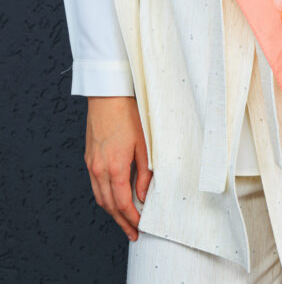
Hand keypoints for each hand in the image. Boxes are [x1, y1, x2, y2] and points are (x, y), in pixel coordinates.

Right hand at [85, 96, 152, 241]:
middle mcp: (99, 169)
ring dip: (112, 212)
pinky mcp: (89, 158)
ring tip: (124, 220)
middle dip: (122, 222)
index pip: (123, 203)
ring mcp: (91, 164)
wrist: (108, 95)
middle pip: (109, 206)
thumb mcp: (144, 144)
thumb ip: (144, 173)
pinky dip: (104, 197)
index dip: (132, 219)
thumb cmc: (129, 115)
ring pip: (100, 197)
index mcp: (115, 167)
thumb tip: (143, 197)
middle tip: (133, 232)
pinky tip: (113, 198)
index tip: (140, 228)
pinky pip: (95, 185)